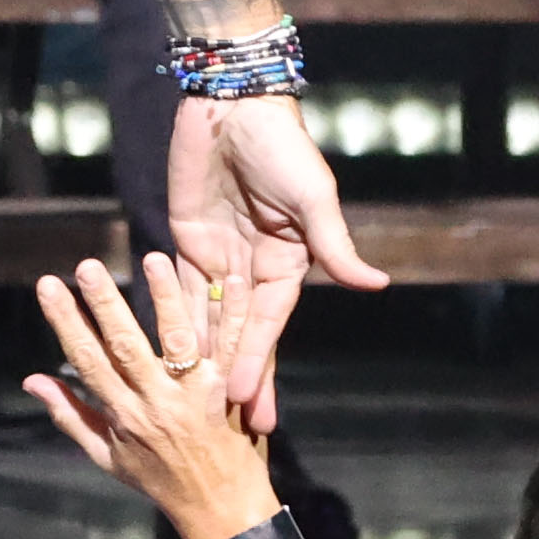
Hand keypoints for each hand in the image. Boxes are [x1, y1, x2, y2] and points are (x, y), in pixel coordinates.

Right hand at [23, 255, 280, 538]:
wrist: (223, 511)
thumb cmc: (160, 481)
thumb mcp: (107, 457)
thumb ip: (70, 414)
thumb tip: (30, 380)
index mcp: (125, 415)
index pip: (87, 361)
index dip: (65, 322)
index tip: (48, 286)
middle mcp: (159, 401)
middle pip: (127, 346)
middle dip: (105, 304)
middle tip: (88, 266)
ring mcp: (199, 395)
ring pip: (180, 341)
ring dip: (167, 298)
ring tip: (154, 259)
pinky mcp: (234, 390)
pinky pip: (235, 347)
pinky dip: (234, 314)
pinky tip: (233, 279)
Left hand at [162, 95, 391, 421]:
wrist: (234, 105)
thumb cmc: (283, 147)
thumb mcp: (313, 198)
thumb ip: (334, 246)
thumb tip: (376, 285)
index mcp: (287, 264)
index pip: (270, 326)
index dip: (260, 365)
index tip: (253, 407)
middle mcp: (253, 268)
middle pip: (240, 335)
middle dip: (235, 381)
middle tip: (229, 432)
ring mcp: (219, 257)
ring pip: (207, 321)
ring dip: (202, 363)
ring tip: (195, 408)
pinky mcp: (185, 241)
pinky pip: (175, 288)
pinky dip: (169, 320)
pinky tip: (162, 356)